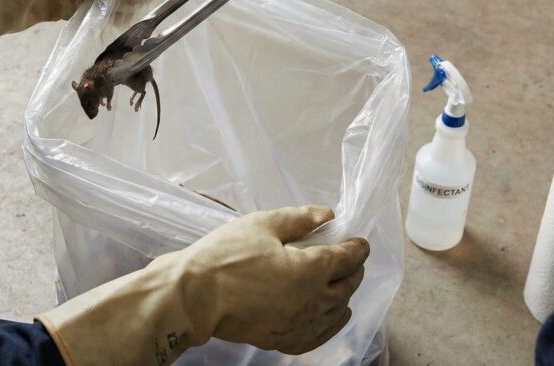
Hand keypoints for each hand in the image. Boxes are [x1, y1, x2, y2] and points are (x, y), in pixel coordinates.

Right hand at [184, 205, 368, 353]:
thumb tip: (327, 215)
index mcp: (310, 270)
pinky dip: (330, 326)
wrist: (194, 297)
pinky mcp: (281, 340)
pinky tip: (331, 319)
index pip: (347, 259)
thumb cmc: (226, 256)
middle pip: (346, 287)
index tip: (359, 242)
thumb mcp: (263, 224)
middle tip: (352, 261)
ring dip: (344, 297)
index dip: (357, 248)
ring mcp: (297, 325)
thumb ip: (300, 218)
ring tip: (343, 286)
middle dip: (354, 271)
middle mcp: (311, 301)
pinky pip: (317, 337)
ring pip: (336, 313)